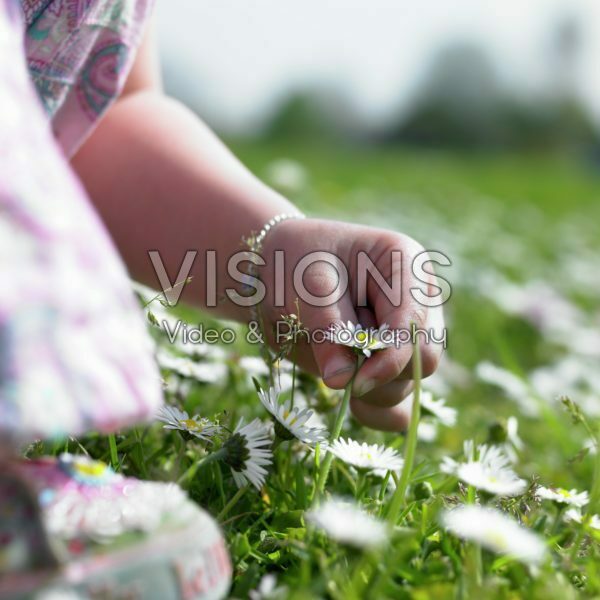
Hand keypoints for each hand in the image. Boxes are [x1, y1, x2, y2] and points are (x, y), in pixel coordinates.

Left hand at [260, 218, 445, 431]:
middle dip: (381, 374)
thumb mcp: (306, 287)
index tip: (355, 384)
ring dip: (372, 390)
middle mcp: (415, 299)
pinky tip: (353, 405)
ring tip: (330, 369)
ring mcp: (406, 334)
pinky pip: (400, 403)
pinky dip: (378, 412)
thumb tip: (341, 380)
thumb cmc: (292, 263)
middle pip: (425, 358)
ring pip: (411, 383)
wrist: (273, 273)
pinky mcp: (390, 363)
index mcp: (405, 265)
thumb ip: (327, 329)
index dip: (390, 358)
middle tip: (335, 372)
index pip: (414, 323)